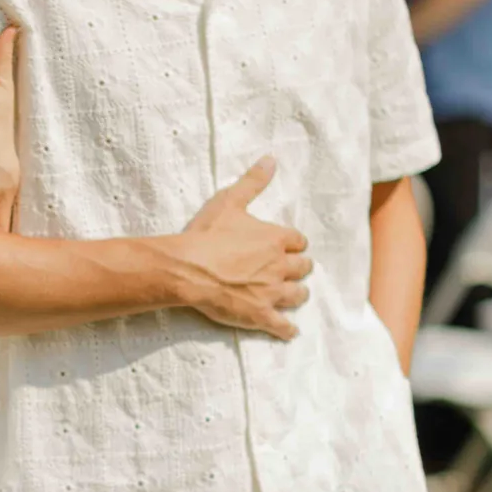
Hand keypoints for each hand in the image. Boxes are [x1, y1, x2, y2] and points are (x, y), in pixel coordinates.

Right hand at [176, 157, 311, 340]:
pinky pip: (282, 326)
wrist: (188, 269)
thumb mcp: (229, 201)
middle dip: (299, 269)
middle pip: (303, 268)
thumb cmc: (206, 234)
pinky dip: (287, 329)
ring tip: (294, 296)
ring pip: (298, 295)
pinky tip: (289, 331)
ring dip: (297, 295)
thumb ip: (253, 182)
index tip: (289, 247)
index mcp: (275, 239)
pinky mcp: (260, 315)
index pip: (298, 241)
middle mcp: (279, 266)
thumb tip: (270, 159)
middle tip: (293, 271)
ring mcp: (271, 292)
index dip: (293, 244)